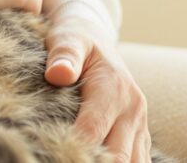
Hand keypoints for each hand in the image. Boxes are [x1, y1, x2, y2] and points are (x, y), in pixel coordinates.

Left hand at [44, 2, 151, 162]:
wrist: (95, 36)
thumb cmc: (76, 38)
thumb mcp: (68, 38)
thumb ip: (64, 54)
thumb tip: (57, 74)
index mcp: (115, 89)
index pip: (93, 132)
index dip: (71, 148)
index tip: (48, 149)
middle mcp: (133, 110)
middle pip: (117, 157)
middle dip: (88, 162)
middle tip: (56, 158)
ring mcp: (139, 124)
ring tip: (71, 159)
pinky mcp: (139, 134)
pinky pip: (136, 161)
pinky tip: (91, 161)